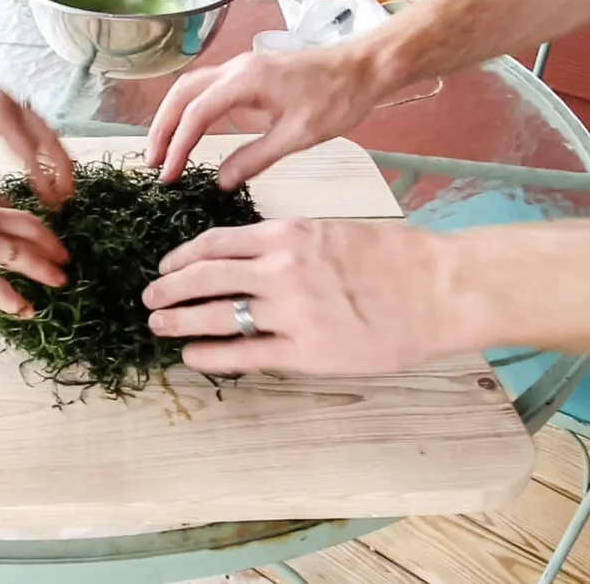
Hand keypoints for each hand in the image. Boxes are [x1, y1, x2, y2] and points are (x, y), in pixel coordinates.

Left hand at [0, 34, 73, 205]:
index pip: (30, 151)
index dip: (43, 178)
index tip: (52, 202)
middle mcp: (7, 103)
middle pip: (47, 135)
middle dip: (61, 164)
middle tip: (70, 191)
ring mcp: (2, 97)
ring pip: (40, 125)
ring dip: (53, 150)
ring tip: (63, 175)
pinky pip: (27, 119)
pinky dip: (39, 138)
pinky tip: (35, 150)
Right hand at [0, 168, 68, 315]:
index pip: (6, 205)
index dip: (21, 221)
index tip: (31, 230)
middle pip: (30, 227)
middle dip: (50, 242)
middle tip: (64, 254)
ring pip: (26, 256)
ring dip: (47, 269)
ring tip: (61, 280)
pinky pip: (2, 289)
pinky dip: (19, 301)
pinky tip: (28, 309)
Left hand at [141, 219, 465, 374]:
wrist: (441, 288)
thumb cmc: (396, 257)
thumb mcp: (333, 232)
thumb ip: (289, 244)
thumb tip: (250, 258)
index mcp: (286, 235)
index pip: (214, 243)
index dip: (180, 257)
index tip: (165, 267)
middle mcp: (280, 268)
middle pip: (203, 276)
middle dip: (167, 288)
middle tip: (148, 299)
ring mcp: (291, 311)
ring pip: (215, 314)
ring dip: (178, 320)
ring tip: (158, 327)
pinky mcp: (306, 351)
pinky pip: (244, 354)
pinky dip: (211, 355)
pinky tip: (193, 356)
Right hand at [146, 46, 384, 189]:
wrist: (366, 67)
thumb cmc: (339, 97)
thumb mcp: (298, 136)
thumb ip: (255, 158)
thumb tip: (220, 180)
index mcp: (245, 80)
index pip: (196, 114)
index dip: (178, 146)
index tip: (169, 175)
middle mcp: (236, 68)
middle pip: (181, 94)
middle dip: (162, 128)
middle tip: (154, 163)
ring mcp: (241, 68)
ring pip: (190, 88)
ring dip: (172, 118)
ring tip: (163, 151)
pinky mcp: (249, 74)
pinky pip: (207, 89)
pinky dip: (190, 111)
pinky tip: (190, 133)